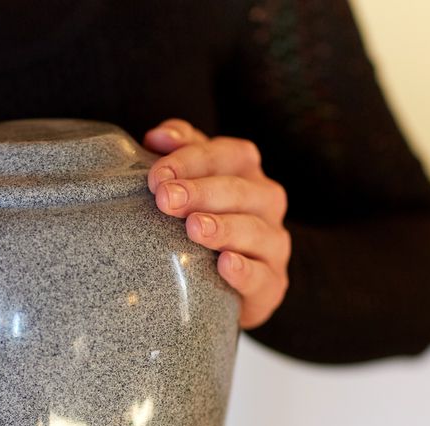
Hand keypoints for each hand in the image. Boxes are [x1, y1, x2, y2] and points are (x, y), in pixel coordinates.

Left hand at [144, 119, 290, 328]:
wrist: (223, 286)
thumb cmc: (202, 224)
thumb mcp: (190, 183)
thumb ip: (179, 154)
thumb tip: (157, 136)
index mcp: (246, 172)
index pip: (226, 155)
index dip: (191, 160)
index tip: (157, 175)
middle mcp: (266, 203)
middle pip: (239, 190)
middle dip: (200, 192)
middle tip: (166, 199)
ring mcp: (273, 244)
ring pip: (254, 230)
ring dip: (223, 227)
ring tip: (194, 227)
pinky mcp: (272, 283)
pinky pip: (262, 275)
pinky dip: (244, 270)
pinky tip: (225, 265)